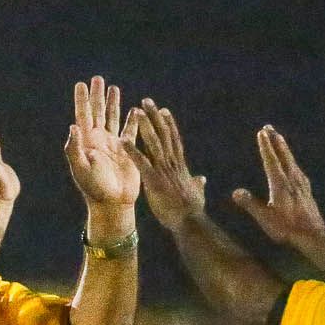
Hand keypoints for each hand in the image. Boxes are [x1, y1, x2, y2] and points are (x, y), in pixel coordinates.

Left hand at [65, 76, 139, 207]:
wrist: (113, 203)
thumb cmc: (94, 189)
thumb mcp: (81, 169)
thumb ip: (75, 148)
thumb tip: (73, 126)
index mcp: (86, 142)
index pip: (82, 116)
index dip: (81, 100)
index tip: (80, 84)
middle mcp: (98, 140)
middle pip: (97, 112)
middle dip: (97, 95)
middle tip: (97, 78)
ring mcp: (113, 145)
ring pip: (113, 118)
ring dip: (113, 103)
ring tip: (114, 88)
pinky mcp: (127, 151)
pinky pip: (130, 131)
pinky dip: (133, 120)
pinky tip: (135, 109)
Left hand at [125, 99, 205, 232]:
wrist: (190, 223)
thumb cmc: (192, 211)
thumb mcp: (196, 194)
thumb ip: (197, 184)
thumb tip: (202, 179)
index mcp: (180, 166)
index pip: (174, 140)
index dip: (168, 124)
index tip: (163, 111)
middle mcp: (172, 163)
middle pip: (164, 134)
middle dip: (155, 117)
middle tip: (146, 100)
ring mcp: (164, 171)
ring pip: (154, 143)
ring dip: (145, 125)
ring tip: (138, 110)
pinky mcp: (154, 181)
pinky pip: (141, 163)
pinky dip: (132, 151)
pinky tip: (122, 140)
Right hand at [231, 125, 324, 245]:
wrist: (312, 235)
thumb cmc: (287, 228)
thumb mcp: (265, 218)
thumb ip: (251, 204)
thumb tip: (235, 192)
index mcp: (280, 183)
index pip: (271, 160)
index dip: (265, 146)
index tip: (261, 133)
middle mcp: (292, 179)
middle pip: (283, 154)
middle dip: (275, 140)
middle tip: (269, 127)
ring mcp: (301, 183)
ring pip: (291, 160)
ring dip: (284, 148)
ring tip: (279, 139)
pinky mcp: (306, 189)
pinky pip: (297, 168)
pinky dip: (291, 160)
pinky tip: (292, 164)